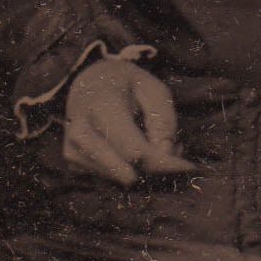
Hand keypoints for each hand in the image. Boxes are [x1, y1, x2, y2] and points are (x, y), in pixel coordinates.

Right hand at [63, 57, 194, 185]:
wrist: (88, 82)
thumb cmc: (126, 84)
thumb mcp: (152, 88)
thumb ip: (162, 120)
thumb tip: (165, 155)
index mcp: (101, 107)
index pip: (133, 150)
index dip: (163, 163)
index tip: (189, 167)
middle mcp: (81, 132)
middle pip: (126, 170)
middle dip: (157, 168)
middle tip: (176, 152)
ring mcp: (72, 151)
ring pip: (119, 178)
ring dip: (144, 169)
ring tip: (155, 142)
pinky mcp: (73, 164)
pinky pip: (110, 178)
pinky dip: (129, 170)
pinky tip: (136, 150)